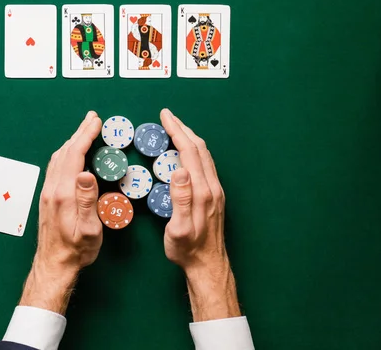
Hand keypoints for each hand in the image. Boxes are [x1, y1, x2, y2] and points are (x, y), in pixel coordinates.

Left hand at [19, 111, 102, 313]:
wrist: (54, 264)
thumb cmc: (76, 249)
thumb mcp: (89, 229)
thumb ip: (87, 200)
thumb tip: (86, 172)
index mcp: (63, 194)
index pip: (74, 156)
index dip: (85, 136)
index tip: (96, 123)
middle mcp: (52, 189)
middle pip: (65, 152)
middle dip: (79, 133)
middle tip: (92, 118)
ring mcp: (47, 192)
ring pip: (58, 158)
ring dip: (71, 141)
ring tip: (84, 130)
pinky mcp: (47, 197)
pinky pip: (55, 167)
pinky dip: (66, 153)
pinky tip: (71, 153)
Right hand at [160, 108, 240, 320]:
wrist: (207, 265)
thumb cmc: (188, 250)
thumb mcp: (178, 229)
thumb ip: (180, 200)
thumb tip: (179, 170)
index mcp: (202, 192)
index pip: (189, 153)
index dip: (177, 132)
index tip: (165, 117)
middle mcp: (212, 188)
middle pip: (199, 149)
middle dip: (183, 128)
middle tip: (167, 116)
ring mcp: (215, 191)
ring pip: (204, 156)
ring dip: (189, 138)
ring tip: (175, 128)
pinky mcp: (214, 196)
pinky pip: (204, 165)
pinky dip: (193, 151)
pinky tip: (185, 152)